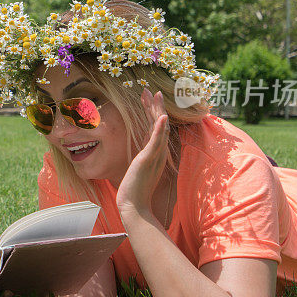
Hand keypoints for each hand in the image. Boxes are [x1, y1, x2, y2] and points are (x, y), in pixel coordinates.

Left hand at [115, 89, 169, 217]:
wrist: (134, 206)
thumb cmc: (135, 191)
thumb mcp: (138, 171)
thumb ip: (141, 161)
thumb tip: (139, 157)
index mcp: (154, 153)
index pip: (155, 129)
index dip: (153, 112)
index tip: (148, 98)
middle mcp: (157, 153)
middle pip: (159, 124)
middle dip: (155, 106)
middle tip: (151, 90)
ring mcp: (155, 156)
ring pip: (159, 129)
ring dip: (158, 110)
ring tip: (156, 95)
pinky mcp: (149, 160)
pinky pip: (156, 142)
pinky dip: (160, 129)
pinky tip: (161, 117)